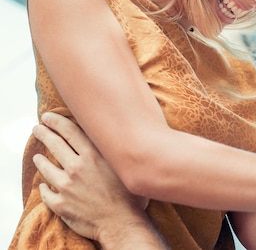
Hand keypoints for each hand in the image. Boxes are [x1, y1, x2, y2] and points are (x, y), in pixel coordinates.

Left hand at [32, 112, 148, 243]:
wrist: (123, 223)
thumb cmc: (131, 195)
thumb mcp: (126, 165)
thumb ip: (115, 150)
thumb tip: (115, 135)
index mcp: (94, 155)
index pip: (70, 131)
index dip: (56, 121)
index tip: (47, 116)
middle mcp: (78, 168)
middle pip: (55, 144)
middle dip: (44, 133)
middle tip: (38, 128)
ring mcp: (67, 186)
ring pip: (46, 168)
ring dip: (41, 160)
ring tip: (38, 157)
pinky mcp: (61, 204)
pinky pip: (46, 193)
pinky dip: (44, 188)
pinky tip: (44, 186)